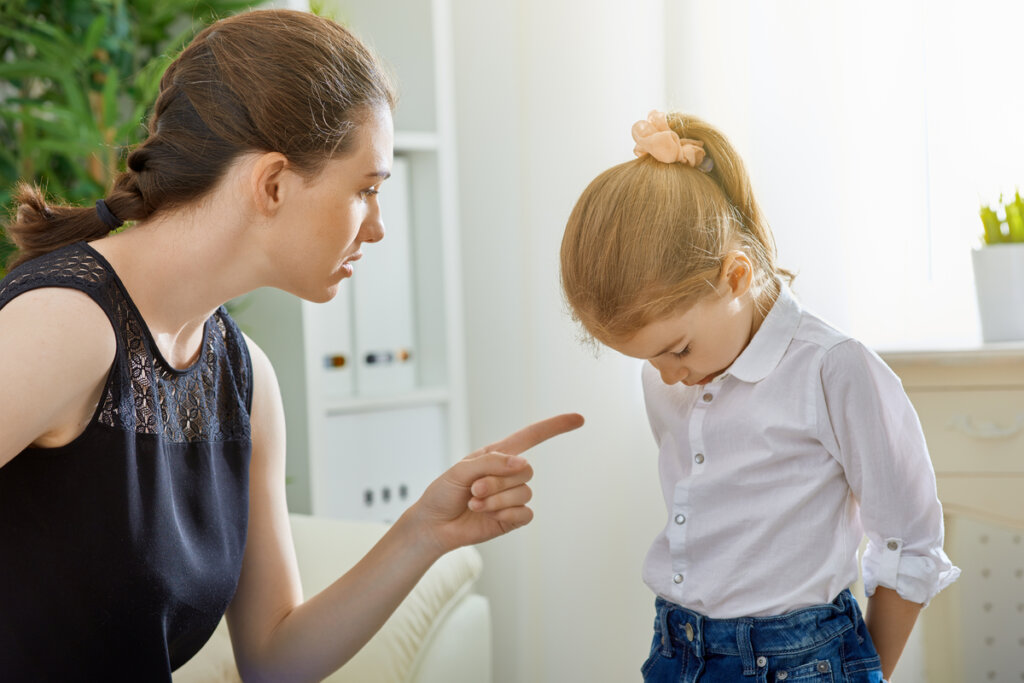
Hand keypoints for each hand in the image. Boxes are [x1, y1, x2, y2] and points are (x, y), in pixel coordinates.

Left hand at [409, 413, 583, 554]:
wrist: (433, 525)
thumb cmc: (443, 493)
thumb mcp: (461, 470)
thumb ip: (492, 462)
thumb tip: (523, 463)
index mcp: (497, 455)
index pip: (531, 437)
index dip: (555, 427)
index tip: (579, 419)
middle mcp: (508, 474)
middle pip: (526, 470)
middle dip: (498, 481)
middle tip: (474, 490)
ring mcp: (511, 497)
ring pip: (524, 493)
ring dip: (496, 500)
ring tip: (474, 503)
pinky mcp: (511, 518)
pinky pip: (525, 513)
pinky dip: (507, 514)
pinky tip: (488, 516)